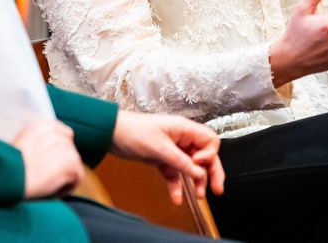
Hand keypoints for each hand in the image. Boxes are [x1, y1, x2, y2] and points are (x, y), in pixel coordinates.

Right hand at [13, 119, 83, 198]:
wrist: (7, 179)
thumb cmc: (8, 169)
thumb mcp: (20, 144)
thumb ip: (38, 142)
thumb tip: (50, 153)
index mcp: (40, 124)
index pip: (63, 134)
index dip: (59, 150)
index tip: (51, 162)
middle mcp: (54, 132)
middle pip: (70, 148)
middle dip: (62, 163)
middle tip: (48, 176)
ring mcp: (64, 147)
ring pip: (74, 163)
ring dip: (64, 175)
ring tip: (47, 184)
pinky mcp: (70, 163)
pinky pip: (77, 177)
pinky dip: (67, 187)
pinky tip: (52, 190)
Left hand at [110, 110, 224, 205]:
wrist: (111, 133)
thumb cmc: (134, 132)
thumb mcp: (160, 149)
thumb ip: (181, 162)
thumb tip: (200, 173)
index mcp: (184, 129)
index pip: (209, 141)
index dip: (209, 154)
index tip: (198, 164)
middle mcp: (181, 138)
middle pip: (204, 155)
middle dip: (211, 172)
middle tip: (217, 189)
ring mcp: (172, 149)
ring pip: (191, 167)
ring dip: (195, 181)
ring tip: (199, 196)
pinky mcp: (162, 159)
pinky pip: (174, 174)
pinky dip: (176, 185)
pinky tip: (177, 198)